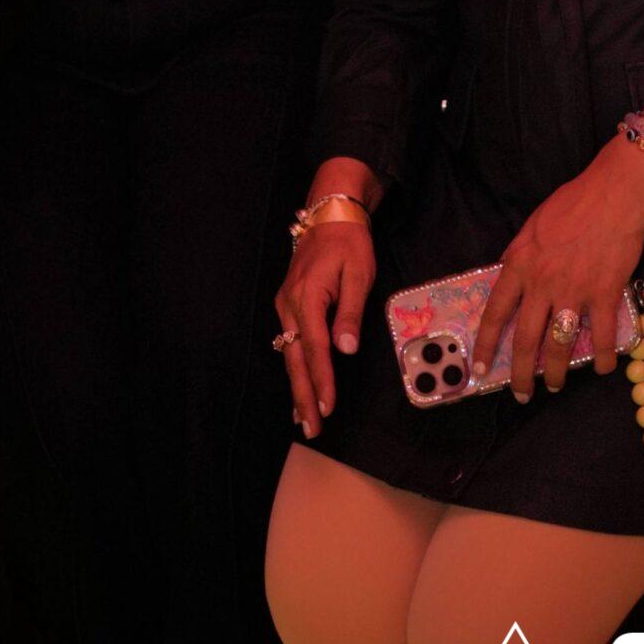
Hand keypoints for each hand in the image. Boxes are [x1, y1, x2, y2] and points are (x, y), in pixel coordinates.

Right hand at [271, 160, 381, 437]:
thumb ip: (350, 311)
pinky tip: (298, 387)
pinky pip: (289, 342)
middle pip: (295, 358)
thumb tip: (346, 349)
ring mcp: (285, 304)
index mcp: (309, 297)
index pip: (316, 348)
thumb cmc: (349, 243)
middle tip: (311, 428)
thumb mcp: (358, 273)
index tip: (328, 408)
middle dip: (303, 395)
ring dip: (297, 387)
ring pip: (289, 353)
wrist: (330, 214)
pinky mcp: (288, 304)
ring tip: (302, 419)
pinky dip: (294, 368)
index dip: (322, 380)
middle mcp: (290, 304)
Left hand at [471, 136, 643, 401]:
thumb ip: (519, 255)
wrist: (613, 195)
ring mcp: (573, 292)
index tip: (480, 368)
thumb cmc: (572, 204)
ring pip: (558, 345)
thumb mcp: (531, 226)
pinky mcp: (604, 295)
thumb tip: (509, 274)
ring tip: (554, 386)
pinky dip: (601, 358)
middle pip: (524, 338)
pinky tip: (600, 368)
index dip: (486, 344)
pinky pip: (601, 337)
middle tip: (519, 394)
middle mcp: (541, 284)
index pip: (495, 312)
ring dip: (556, 372)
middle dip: (520, 373)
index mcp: (519, 265)